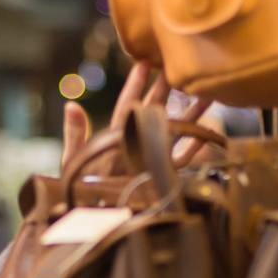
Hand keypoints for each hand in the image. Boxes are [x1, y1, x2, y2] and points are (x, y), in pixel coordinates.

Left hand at [59, 62, 216, 178]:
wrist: (88, 216)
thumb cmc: (78, 187)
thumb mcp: (72, 159)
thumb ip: (75, 133)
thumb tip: (71, 105)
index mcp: (114, 135)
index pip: (127, 104)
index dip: (135, 84)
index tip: (144, 62)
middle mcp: (136, 142)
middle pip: (155, 109)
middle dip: (167, 88)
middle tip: (181, 65)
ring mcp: (149, 157)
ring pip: (174, 130)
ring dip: (190, 113)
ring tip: (206, 93)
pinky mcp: (159, 175)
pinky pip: (181, 160)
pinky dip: (194, 147)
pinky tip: (206, 134)